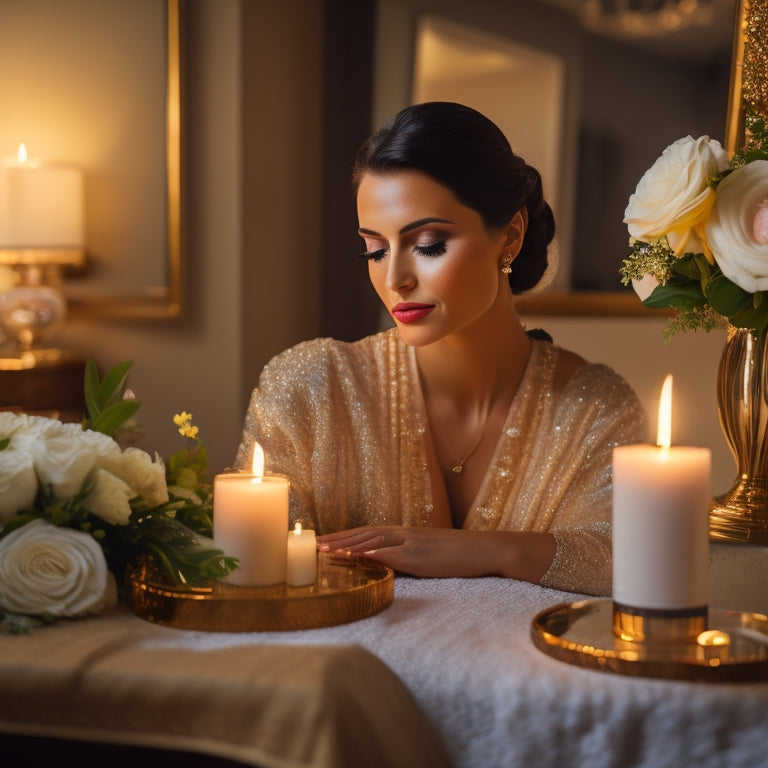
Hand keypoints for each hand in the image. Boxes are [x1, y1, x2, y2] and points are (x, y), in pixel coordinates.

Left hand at [316, 525, 555, 580]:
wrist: (485, 549)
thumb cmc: (460, 554)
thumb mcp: (429, 553)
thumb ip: (409, 556)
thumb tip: (392, 565)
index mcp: (405, 533)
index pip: (368, 533)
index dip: (345, 537)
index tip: (324, 542)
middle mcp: (403, 533)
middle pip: (362, 534)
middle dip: (336, 539)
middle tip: (311, 544)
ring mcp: (409, 542)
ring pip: (369, 541)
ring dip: (343, 545)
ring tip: (322, 550)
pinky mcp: (416, 555)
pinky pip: (386, 553)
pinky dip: (365, 554)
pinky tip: (350, 557)